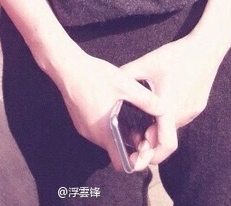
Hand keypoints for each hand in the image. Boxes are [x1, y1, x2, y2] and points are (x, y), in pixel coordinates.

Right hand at [53, 46, 162, 170]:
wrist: (67, 67)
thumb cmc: (95, 76)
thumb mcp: (125, 85)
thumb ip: (146, 99)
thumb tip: (163, 109)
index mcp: (105, 132)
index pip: (121, 163)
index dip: (134, 159)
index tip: (142, 145)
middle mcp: (93, 135)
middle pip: (115, 150)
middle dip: (128, 143)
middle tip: (139, 127)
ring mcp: (84, 128)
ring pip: (105, 139)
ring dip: (117, 132)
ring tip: (127, 115)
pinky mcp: (79, 120)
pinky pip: (96, 129)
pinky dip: (106, 125)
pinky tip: (112, 106)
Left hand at [120, 29, 220, 167]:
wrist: (207, 48)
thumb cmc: (176, 55)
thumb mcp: (147, 63)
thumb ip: (127, 74)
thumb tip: (111, 82)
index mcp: (168, 108)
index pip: (163, 146)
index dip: (149, 156)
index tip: (136, 158)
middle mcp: (182, 115)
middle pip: (164, 139)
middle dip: (149, 142)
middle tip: (135, 137)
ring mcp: (192, 112)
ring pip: (172, 129)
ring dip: (159, 129)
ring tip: (145, 120)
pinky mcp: (197, 106)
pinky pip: (180, 118)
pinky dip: (169, 119)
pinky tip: (161, 105)